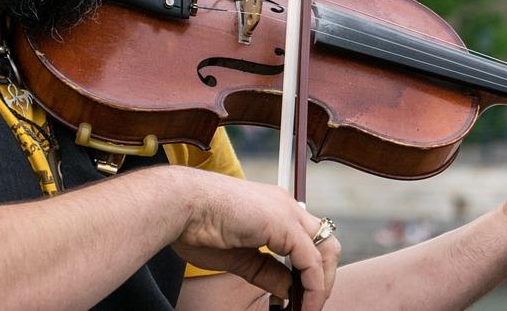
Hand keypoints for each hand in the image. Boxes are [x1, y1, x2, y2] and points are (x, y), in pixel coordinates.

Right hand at [170, 168, 339, 310]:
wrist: (179, 206)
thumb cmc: (197, 226)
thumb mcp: (241, 259)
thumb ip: (268, 272)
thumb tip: (290, 289)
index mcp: (275, 210)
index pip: (308, 241)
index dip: (310, 271)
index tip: (301, 298)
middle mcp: (286, 205)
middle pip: (326, 241)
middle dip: (324, 277)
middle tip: (311, 304)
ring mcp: (287, 211)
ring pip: (327, 248)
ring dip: (322, 283)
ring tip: (311, 307)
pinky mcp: (284, 223)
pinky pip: (311, 260)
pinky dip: (313, 285)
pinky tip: (304, 303)